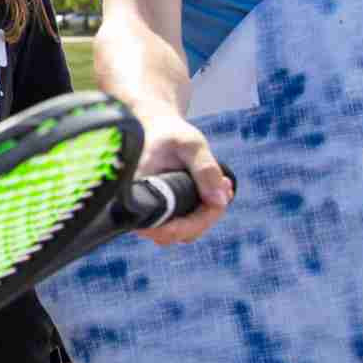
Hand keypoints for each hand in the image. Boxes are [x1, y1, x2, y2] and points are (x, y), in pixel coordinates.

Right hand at [132, 108, 233, 245]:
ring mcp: (151, 213)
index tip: (217, 200)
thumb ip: (206, 170)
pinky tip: (218, 189)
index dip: (194, 221)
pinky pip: (187, 225)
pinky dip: (205, 211)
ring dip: (208, 214)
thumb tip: (220, 202)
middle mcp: (139, 210)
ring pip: (184, 232)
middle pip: (177, 234)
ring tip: (224, 183)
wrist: (160, 128)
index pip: (164, 228)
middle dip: (207, 216)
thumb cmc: (170, 135)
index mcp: (136, 194)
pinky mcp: (163, 213)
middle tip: (225, 185)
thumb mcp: (190, 145)